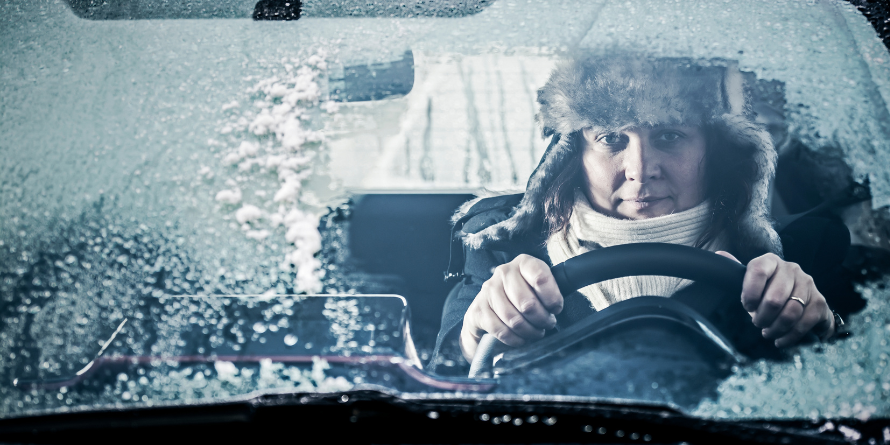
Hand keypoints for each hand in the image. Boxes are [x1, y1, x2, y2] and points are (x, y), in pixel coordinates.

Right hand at [460, 254, 563, 360]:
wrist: (489, 314)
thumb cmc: (522, 300)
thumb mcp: (540, 289)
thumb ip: (551, 291)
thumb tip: (558, 306)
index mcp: (524, 263)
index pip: (541, 277)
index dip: (552, 298)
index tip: (556, 308)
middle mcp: (504, 272)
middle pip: (527, 303)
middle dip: (541, 319)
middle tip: (546, 324)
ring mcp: (488, 290)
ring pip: (514, 319)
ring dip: (529, 331)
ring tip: (536, 332)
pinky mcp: (478, 310)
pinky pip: (500, 330)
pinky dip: (514, 339)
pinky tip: (521, 338)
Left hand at [716, 251, 834, 346]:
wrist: (803, 303)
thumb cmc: (770, 293)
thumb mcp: (751, 283)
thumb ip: (737, 272)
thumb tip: (718, 254)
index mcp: (770, 261)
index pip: (758, 271)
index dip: (750, 292)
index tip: (747, 306)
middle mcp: (791, 269)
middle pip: (774, 298)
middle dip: (762, 317)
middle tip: (757, 323)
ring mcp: (808, 284)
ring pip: (790, 312)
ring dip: (775, 328)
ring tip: (767, 332)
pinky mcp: (820, 301)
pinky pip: (803, 323)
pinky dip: (789, 336)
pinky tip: (780, 340)